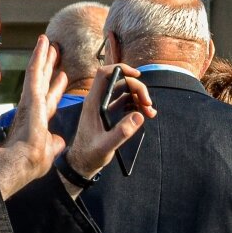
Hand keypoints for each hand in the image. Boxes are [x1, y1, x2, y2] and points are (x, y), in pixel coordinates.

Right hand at [0, 35, 70, 195]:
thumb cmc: (29, 163)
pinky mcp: (30, 97)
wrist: (18, 164)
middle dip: (49, 66)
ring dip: (42, 56)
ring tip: (47, 40)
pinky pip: (34, 72)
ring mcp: (30, 101)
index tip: (62, 75)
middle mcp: (33, 107)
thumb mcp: (49, 151)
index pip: (49, 99)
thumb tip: (59, 142)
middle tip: (54, 50)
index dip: (56, 87)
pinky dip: (38, 57)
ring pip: (37, 72)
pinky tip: (42, 43)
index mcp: (39, 119)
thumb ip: (54, 143)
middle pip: (43, 81)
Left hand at [64, 62, 154, 178]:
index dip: (121, 69)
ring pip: (124, 91)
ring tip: (149, 113)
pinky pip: (124, 102)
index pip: (104, 75)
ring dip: (139, 98)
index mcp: (93, 103)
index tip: (138, 75)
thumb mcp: (106, 146)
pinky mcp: (108, 113)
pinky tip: (143, 115)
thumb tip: (139, 115)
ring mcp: (103, 106)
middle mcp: (97, 101)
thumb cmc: (90, 155)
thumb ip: (122, 132)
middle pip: (120, 82)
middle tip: (148, 105)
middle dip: (137, 89)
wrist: (82, 163)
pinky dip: (135, 105)